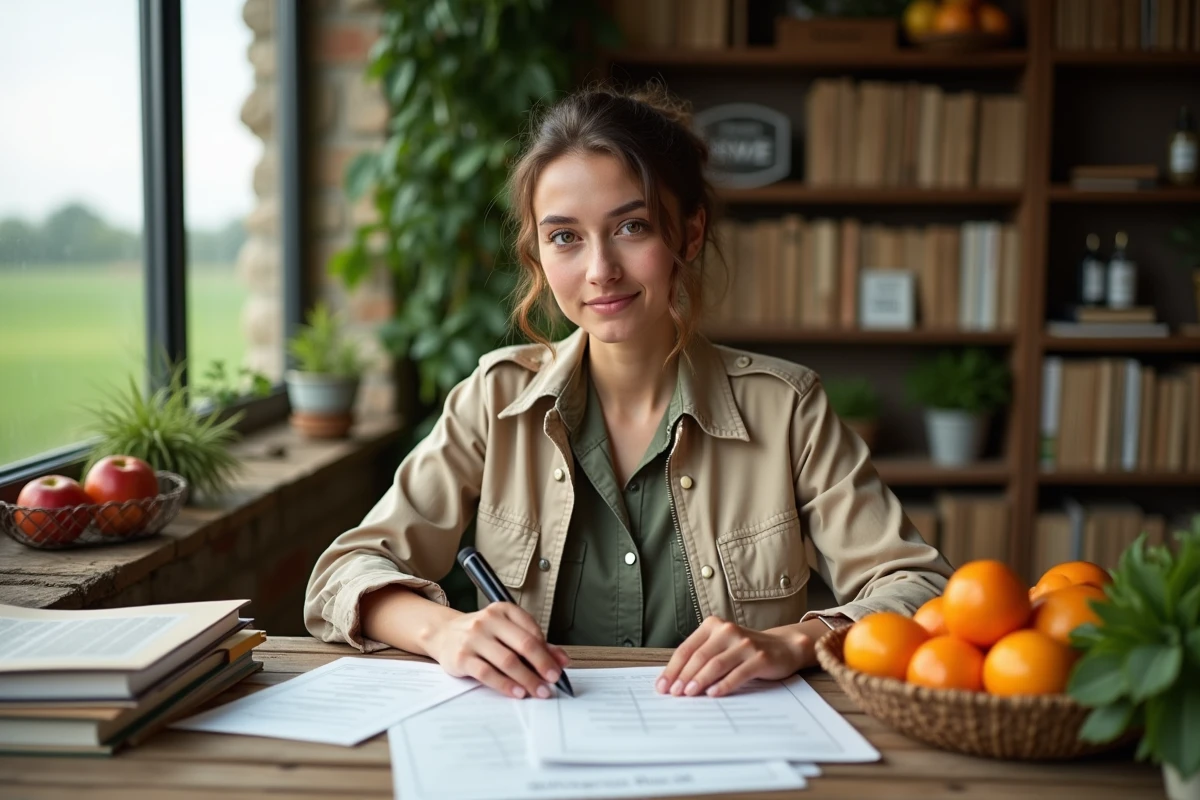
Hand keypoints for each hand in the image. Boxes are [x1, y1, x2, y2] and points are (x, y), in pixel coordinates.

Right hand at [424, 602, 570, 699]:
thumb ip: (534, 643)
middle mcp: (488, 621)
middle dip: (542, 664)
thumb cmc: (482, 634)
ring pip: (507, 661)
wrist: (443, 634)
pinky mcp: (461, 657)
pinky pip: (488, 673)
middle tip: (553, 680)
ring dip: (528, 679)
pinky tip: (517, 692)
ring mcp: (473, 639)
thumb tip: (562, 660)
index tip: (559, 668)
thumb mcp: (506, 631)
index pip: (532, 630)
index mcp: (503, 610)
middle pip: (523, 644)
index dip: (548, 651)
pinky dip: (505, 685)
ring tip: (540, 691)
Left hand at [656, 616, 813, 698]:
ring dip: (700, 680)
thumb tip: (674, 681)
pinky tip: (713, 694)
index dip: (672, 668)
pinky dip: (724, 684)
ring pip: (716, 664)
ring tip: (688, 694)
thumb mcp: (721, 647)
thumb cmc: (744, 650)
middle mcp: (727, 631)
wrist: (783, 646)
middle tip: (673, 693)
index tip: (662, 686)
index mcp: (712, 626)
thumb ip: (701, 657)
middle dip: (683, 676)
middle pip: (699, 656)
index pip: (686, 649)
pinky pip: (738, 673)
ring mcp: (745, 644)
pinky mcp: (759, 658)